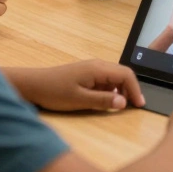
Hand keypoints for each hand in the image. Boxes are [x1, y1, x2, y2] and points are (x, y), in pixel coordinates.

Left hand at [15, 60, 145, 111]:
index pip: (126, 75)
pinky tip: (105, 101)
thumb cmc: (54, 92)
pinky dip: (110, 90)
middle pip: (123, 74)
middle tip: (133, 106)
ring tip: (120, 106)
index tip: (140, 105)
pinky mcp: (86, 73)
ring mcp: (91, 68)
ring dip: (121, 90)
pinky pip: (105, 80)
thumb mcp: (79, 100)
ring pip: (114, 77)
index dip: (136, 90)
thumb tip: (124, 103)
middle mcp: (98, 65)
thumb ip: (103, 101)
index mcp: (98, 69)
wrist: (33, 85)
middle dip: (130, 90)